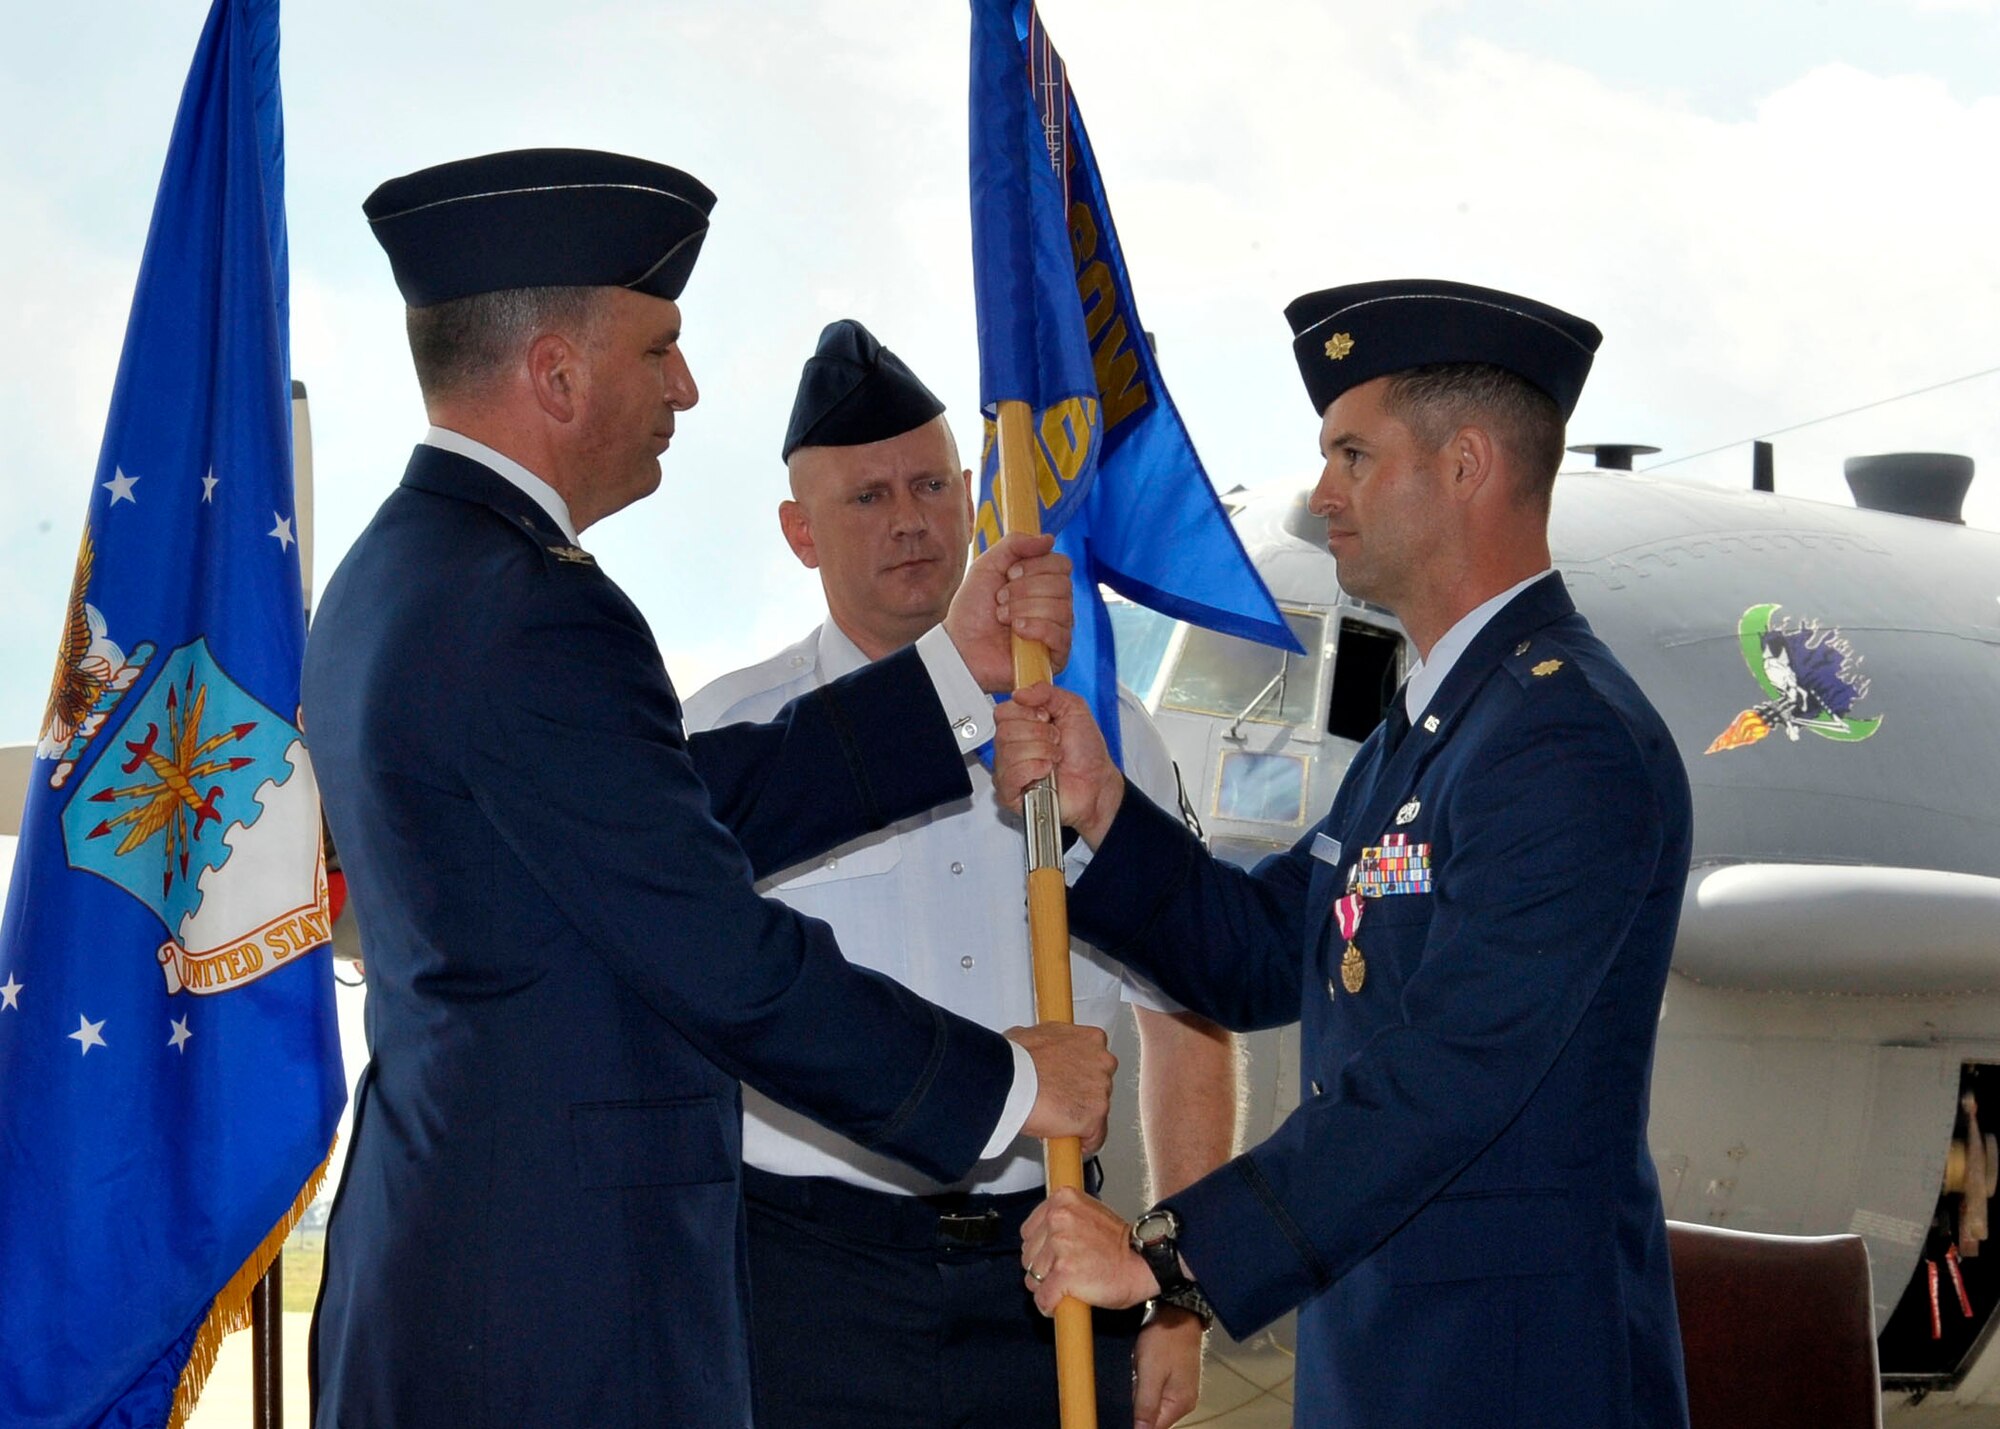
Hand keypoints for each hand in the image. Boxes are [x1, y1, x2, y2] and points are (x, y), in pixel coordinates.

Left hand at [943, 532, 1072, 691]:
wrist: (960, 646)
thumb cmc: (973, 610)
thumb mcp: (988, 565)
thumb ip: (1015, 544)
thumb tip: (1049, 539)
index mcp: (1044, 583)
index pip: (1062, 564)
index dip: (1035, 566)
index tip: (1010, 574)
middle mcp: (1056, 605)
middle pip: (1063, 584)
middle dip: (1024, 589)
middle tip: (1000, 599)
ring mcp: (1058, 630)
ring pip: (1061, 608)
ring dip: (1023, 609)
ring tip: (1003, 618)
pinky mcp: (1057, 655)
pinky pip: (1060, 634)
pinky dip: (1034, 629)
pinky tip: (1016, 633)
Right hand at [993, 682, 1123, 846]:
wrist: (1098, 783)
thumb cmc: (1086, 752)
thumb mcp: (1074, 708)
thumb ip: (1047, 692)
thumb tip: (1020, 692)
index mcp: (1021, 725)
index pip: (1002, 712)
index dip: (1027, 713)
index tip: (1047, 719)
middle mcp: (1012, 747)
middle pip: (1004, 731)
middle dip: (1039, 734)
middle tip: (1056, 741)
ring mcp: (1009, 770)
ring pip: (1008, 752)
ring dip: (1041, 752)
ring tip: (1054, 758)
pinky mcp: (1010, 793)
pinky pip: (1010, 775)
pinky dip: (1033, 770)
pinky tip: (1045, 773)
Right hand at [1007, 1022, 1114, 1152]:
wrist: (1012, 1080)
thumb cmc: (1017, 1060)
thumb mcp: (1031, 1037)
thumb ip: (1046, 1045)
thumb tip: (1035, 1051)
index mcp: (1091, 1039)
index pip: (1095, 1060)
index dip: (1079, 1074)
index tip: (1069, 1081)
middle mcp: (1102, 1062)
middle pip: (1099, 1085)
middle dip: (1081, 1095)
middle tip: (1059, 1101)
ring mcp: (1101, 1090)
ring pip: (1098, 1111)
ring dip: (1080, 1118)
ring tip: (1055, 1120)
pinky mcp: (1096, 1117)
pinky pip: (1095, 1137)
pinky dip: (1082, 1142)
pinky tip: (1067, 1141)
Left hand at [1019, 1185, 1158, 1315]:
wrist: (1144, 1262)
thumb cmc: (1120, 1244)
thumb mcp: (1088, 1214)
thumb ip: (1063, 1220)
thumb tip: (1041, 1239)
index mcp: (1062, 1200)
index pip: (1028, 1232)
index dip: (1041, 1250)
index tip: (1054, 1258)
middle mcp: (1057, 1218)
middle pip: (1027, 1256)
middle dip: (1043, 1270)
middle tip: (1067, 1273)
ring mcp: (1059, 1245)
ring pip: (1032, 1279)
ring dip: (1048, 1288)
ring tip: (1071, 1285)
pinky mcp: (1063, 1273)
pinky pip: (1043, 1298)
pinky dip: (1051, 1306)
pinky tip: (1065, 1302)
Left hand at [1133, 1307, 1204, 1428]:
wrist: (1178, 1310)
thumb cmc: (1167, 1337)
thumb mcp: (1151, 1372)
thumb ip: (1146, 1405)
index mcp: (1180, 1404)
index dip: (1134, 1424)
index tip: (1118, 1412)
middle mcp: (1182, 1401)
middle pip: (1153, 1419)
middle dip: (1135, 1410)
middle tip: (1124, 1389)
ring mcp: (1179, 1389)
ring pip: (1152, 1405)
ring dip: (1138, 1398)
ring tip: (1131, 1378)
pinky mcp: (1173, 1378)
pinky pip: (1155, 1392)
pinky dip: (1143, 1387)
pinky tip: (1136, 1374)